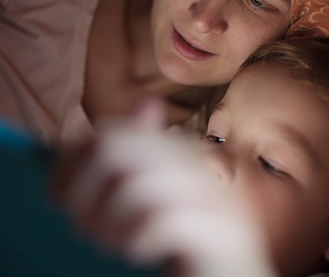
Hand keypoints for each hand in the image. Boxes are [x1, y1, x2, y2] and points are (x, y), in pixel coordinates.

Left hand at [53, 98, 275, 276]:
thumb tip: (143, 105)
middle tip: (86, 226)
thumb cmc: (188, 238)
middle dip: (84, 191)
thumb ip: (139, 159)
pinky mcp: (220, 230)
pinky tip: (141, 252)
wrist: (233, 273)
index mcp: (180, 154)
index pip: (113, 134)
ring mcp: (211, 194)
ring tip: (114, 242)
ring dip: (108, 223)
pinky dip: (136, 242)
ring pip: (134, 187)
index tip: (58, 195)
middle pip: (115, 151)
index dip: (73, 161)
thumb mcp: (157, 195)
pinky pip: (160, 222)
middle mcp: (196, 165)